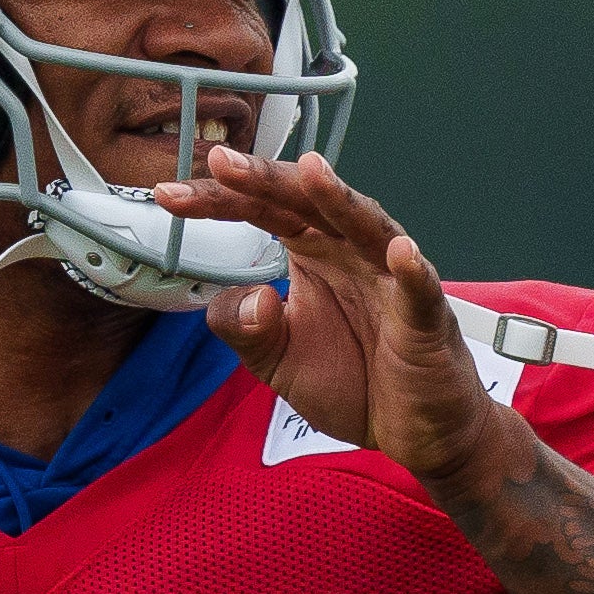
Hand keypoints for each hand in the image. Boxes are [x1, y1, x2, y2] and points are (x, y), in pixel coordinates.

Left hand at [156, 149, 505, 484]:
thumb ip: (242, 328)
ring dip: (339, 199)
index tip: (167, 195)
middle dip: (263, 181)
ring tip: (310, 171)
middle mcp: (351, 253)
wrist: (411, 431)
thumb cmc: (354, 382)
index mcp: (313, 254)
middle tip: (221, 162)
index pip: (261, 212)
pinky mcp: (426, 320)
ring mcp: (391, 281)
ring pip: (366, 228)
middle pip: (305, 204)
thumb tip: (245, 297)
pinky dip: (412, 270)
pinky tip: (399, 252)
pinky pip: (419, 290)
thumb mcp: (274, 360)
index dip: (216, 201)